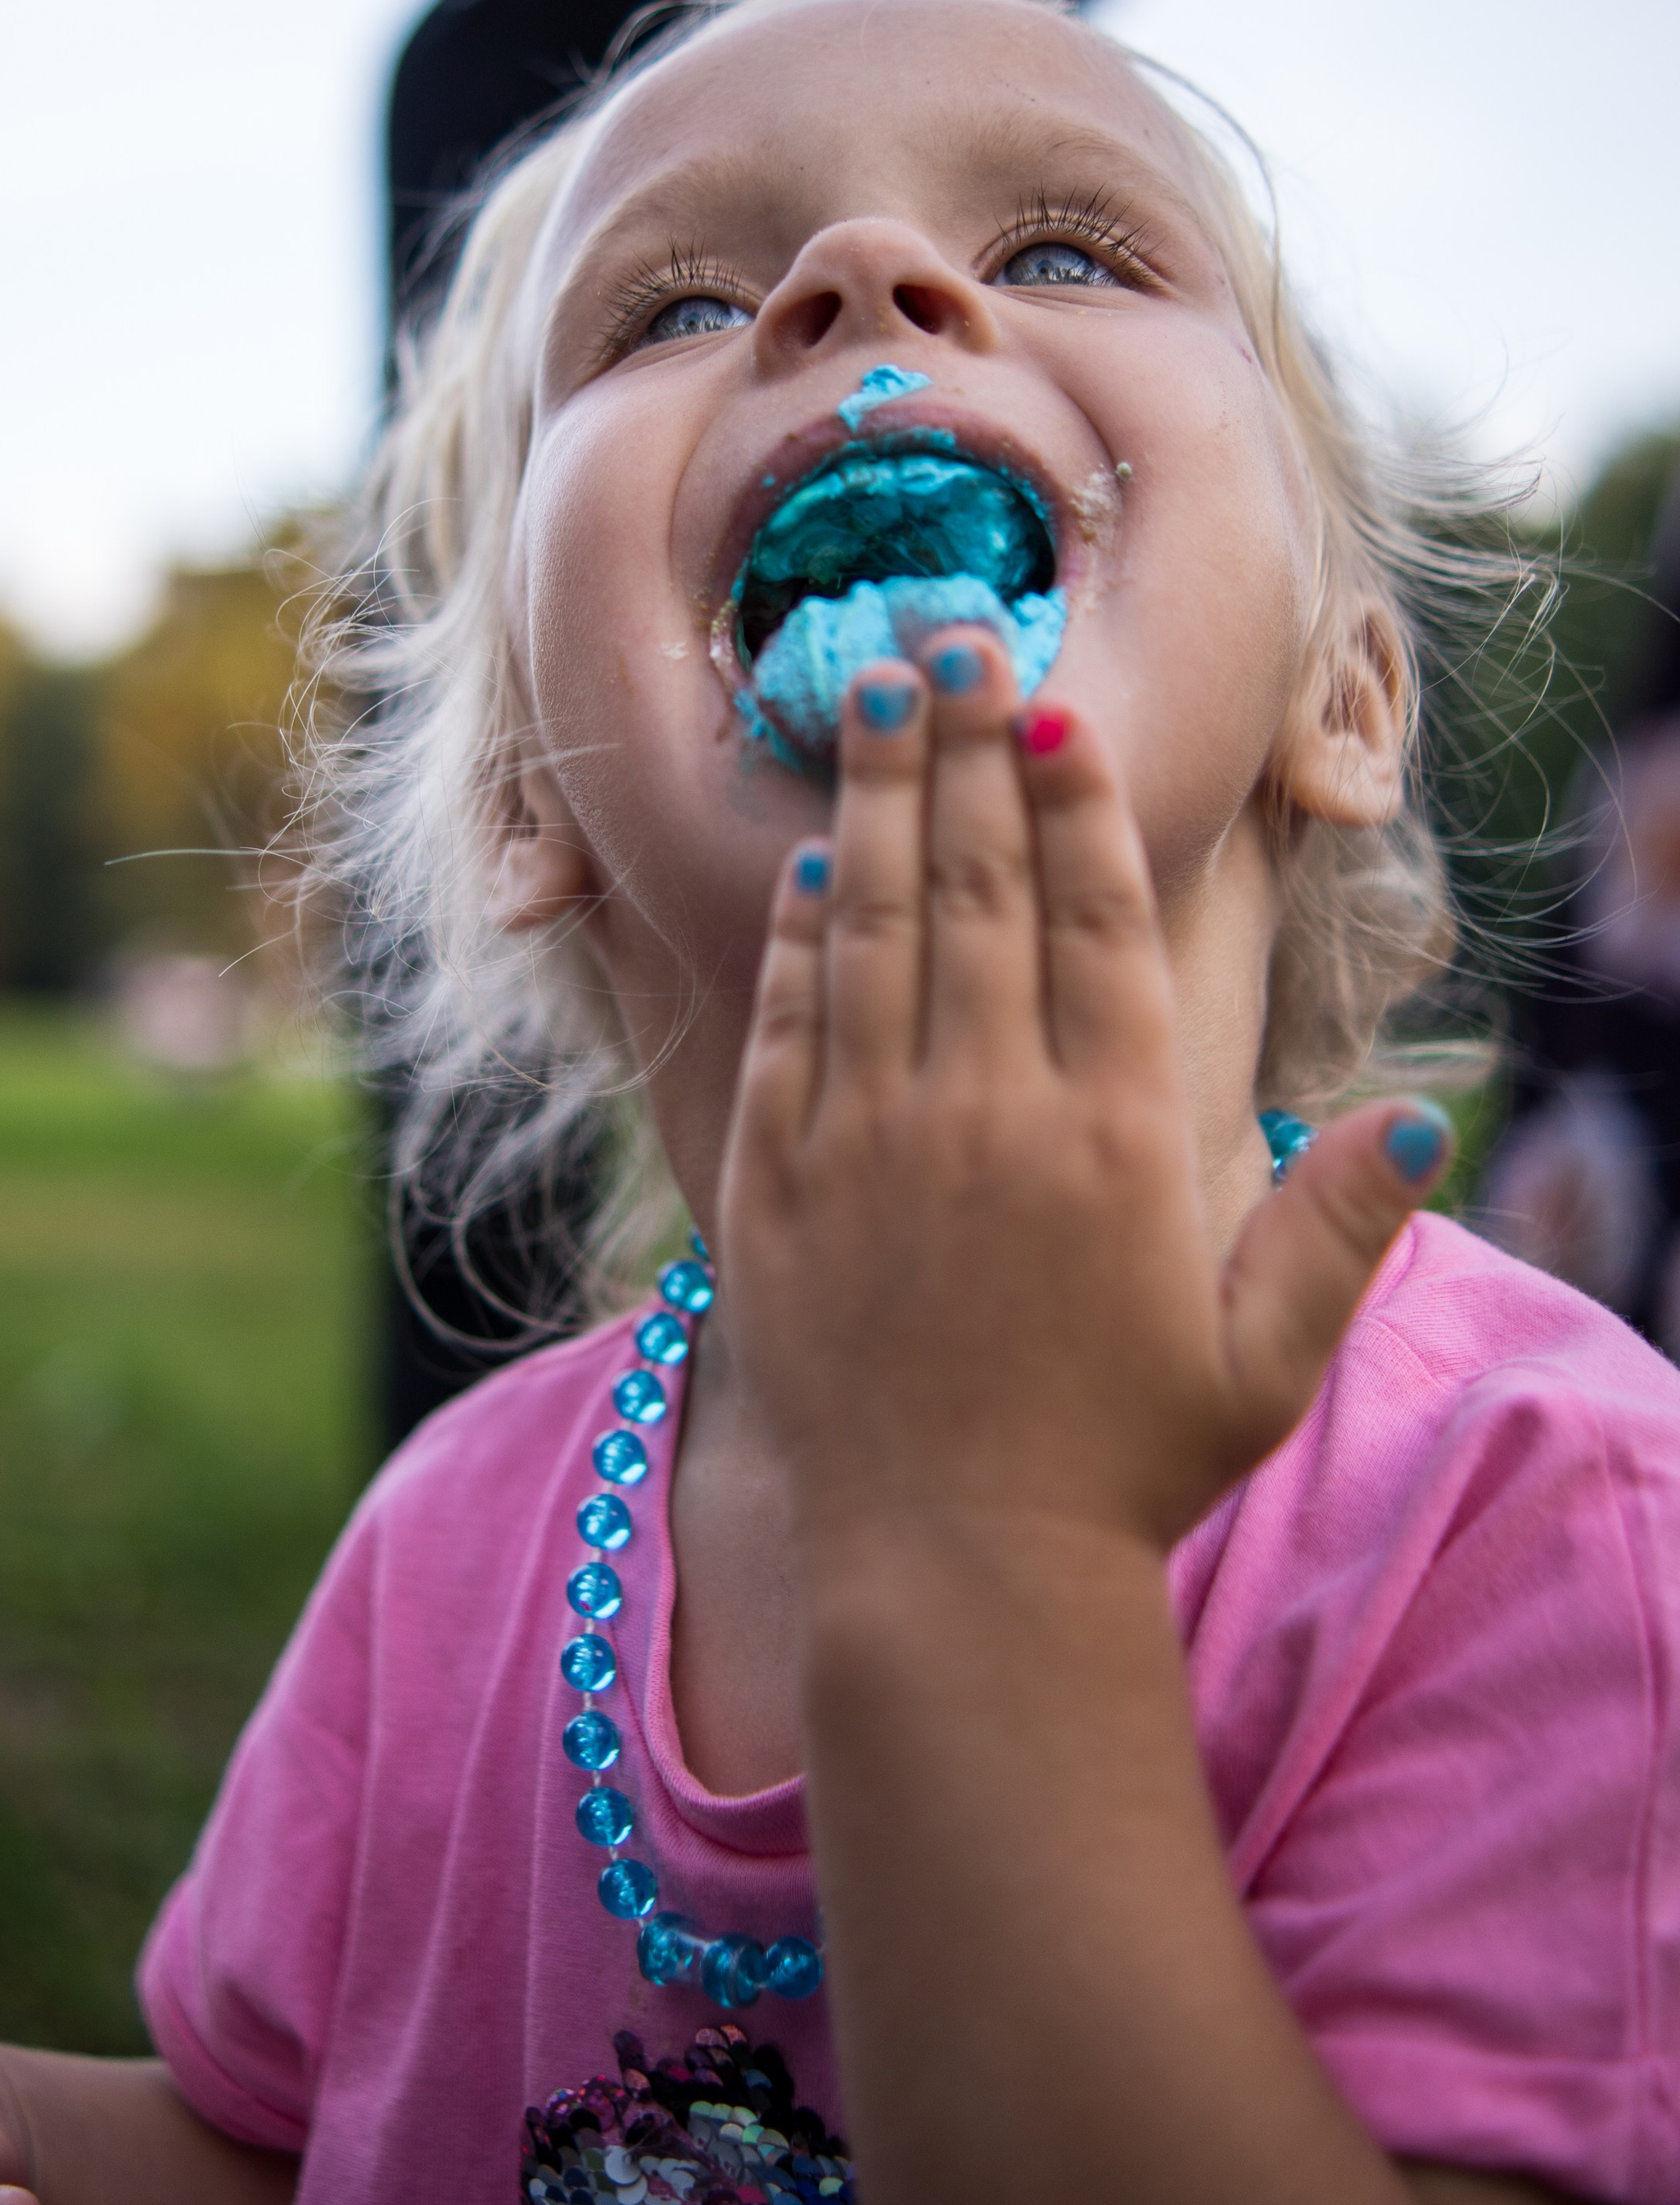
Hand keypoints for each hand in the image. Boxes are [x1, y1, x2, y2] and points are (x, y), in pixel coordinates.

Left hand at [718, 639, 1449, 1553]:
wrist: (955, 1572)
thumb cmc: (1124, 1462)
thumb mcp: (1262, 1356)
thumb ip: (1338, 1229)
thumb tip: (1430, 1119)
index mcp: (1116, 1132)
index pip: (1092, 920)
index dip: (1069, 798)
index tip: (1053, 703)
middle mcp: (987, 1110)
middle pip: (973, 885)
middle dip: (962, 745)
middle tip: (949, 632)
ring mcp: (868, 1140)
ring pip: (871, 925)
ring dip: (873, 797)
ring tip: (871, 689)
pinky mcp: (774, 1186)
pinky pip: (786, 1024)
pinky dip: (796, 932)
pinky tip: (806, 860)